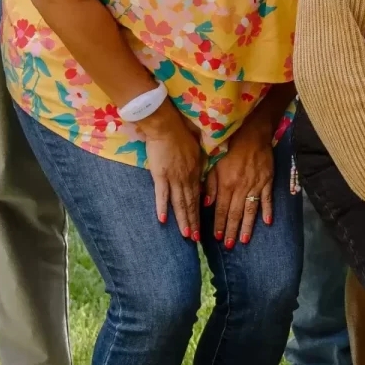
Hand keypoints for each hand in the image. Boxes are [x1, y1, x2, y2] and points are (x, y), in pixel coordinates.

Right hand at [138, 101, 204, 240]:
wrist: (167, 125)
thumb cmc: (182, 133)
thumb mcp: (197, 148)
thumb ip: (201, 161)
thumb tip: (205, 171)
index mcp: (196, 171)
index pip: (199, 196)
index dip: (200, 212)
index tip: (204, 225)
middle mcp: (187, 178)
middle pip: (190, 204)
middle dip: (194, 222)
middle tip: (197, 239)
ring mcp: (173, 178)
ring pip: (179, 203)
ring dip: (183, 220)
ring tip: (187, 236)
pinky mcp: (159, 175)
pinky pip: (162, 195)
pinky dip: (162, 208)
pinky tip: (163, 220)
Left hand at [207, 113, 274, 246]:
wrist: (252, 132)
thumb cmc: (229, 146)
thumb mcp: (214, 163)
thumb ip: (210, 184)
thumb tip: (207, 204)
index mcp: (226, 183)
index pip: (221, 209)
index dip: (218, 224)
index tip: (216, 238)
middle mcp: (241, 187)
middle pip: (235, 213)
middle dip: (231, 231)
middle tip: (229, 245)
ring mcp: (256, 185)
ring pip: (250, 210)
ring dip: (247, 226)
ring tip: (243, 240)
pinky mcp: (267, 180)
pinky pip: (267, 198)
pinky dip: (267, 211)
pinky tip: (266, 223)